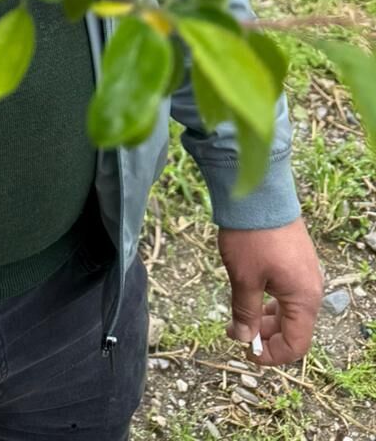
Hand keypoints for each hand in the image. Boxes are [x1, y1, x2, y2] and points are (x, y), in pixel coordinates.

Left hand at [218, 217, 323, 364]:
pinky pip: (286, 290)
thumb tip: (244, 338)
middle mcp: (310, 287)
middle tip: (236, 331)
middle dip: (266, 335)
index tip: (248, 353)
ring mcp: (304, 271)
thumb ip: (245, 311)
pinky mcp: (295, 257)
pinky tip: (249, 292)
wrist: (259, 192)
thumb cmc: (252, 237)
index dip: (273, 355)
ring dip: (266, 317)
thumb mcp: (244, 278)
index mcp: (303, 298)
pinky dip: (269, 299)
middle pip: (294, 327)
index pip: (296, 343)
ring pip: (289, 308)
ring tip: (239, 314)